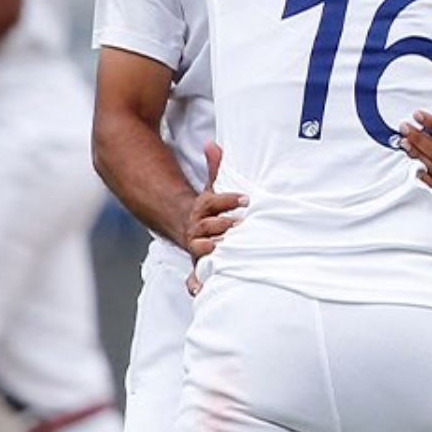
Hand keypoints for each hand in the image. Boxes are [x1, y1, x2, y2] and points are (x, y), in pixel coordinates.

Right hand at [183, 142, 244, 294]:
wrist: (185, 226)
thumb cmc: (207, 209)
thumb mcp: (211, 188)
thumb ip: (215, 167)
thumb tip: (212, 143)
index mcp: (202, 208)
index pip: (214, 202)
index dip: (229, 200)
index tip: (246, 199)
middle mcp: (198, 227)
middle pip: (207, 225)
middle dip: (222, 225)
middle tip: (240, 224)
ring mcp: (197, 245)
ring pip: (201, 247)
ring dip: (211, 248)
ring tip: (226, 249)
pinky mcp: (198, 262)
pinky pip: (194, 274)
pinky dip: (195, 282)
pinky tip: (199, 288)